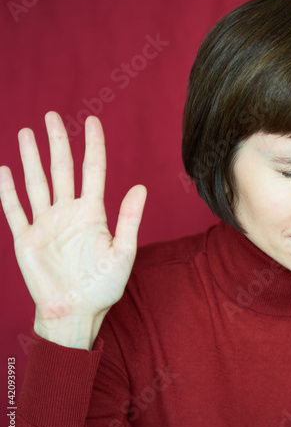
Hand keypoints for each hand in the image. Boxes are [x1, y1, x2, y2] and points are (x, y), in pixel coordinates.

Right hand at [0, 112, 146, 344]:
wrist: (77, 311)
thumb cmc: (104, 285)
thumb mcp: (123, 251)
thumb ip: (129, 218)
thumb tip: (141, 186)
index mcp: (93, 213)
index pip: (93, 170)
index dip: (93, 145)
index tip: (92, 120)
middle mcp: (68, 212)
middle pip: (62, 169)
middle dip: (57, 142)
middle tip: (52, 115)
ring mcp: (46, 223)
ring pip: (37, 182)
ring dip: (30, 158)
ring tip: (27, 132)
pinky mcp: (26, 239)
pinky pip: (15, 209)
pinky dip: (8, 191)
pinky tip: (4, 170)